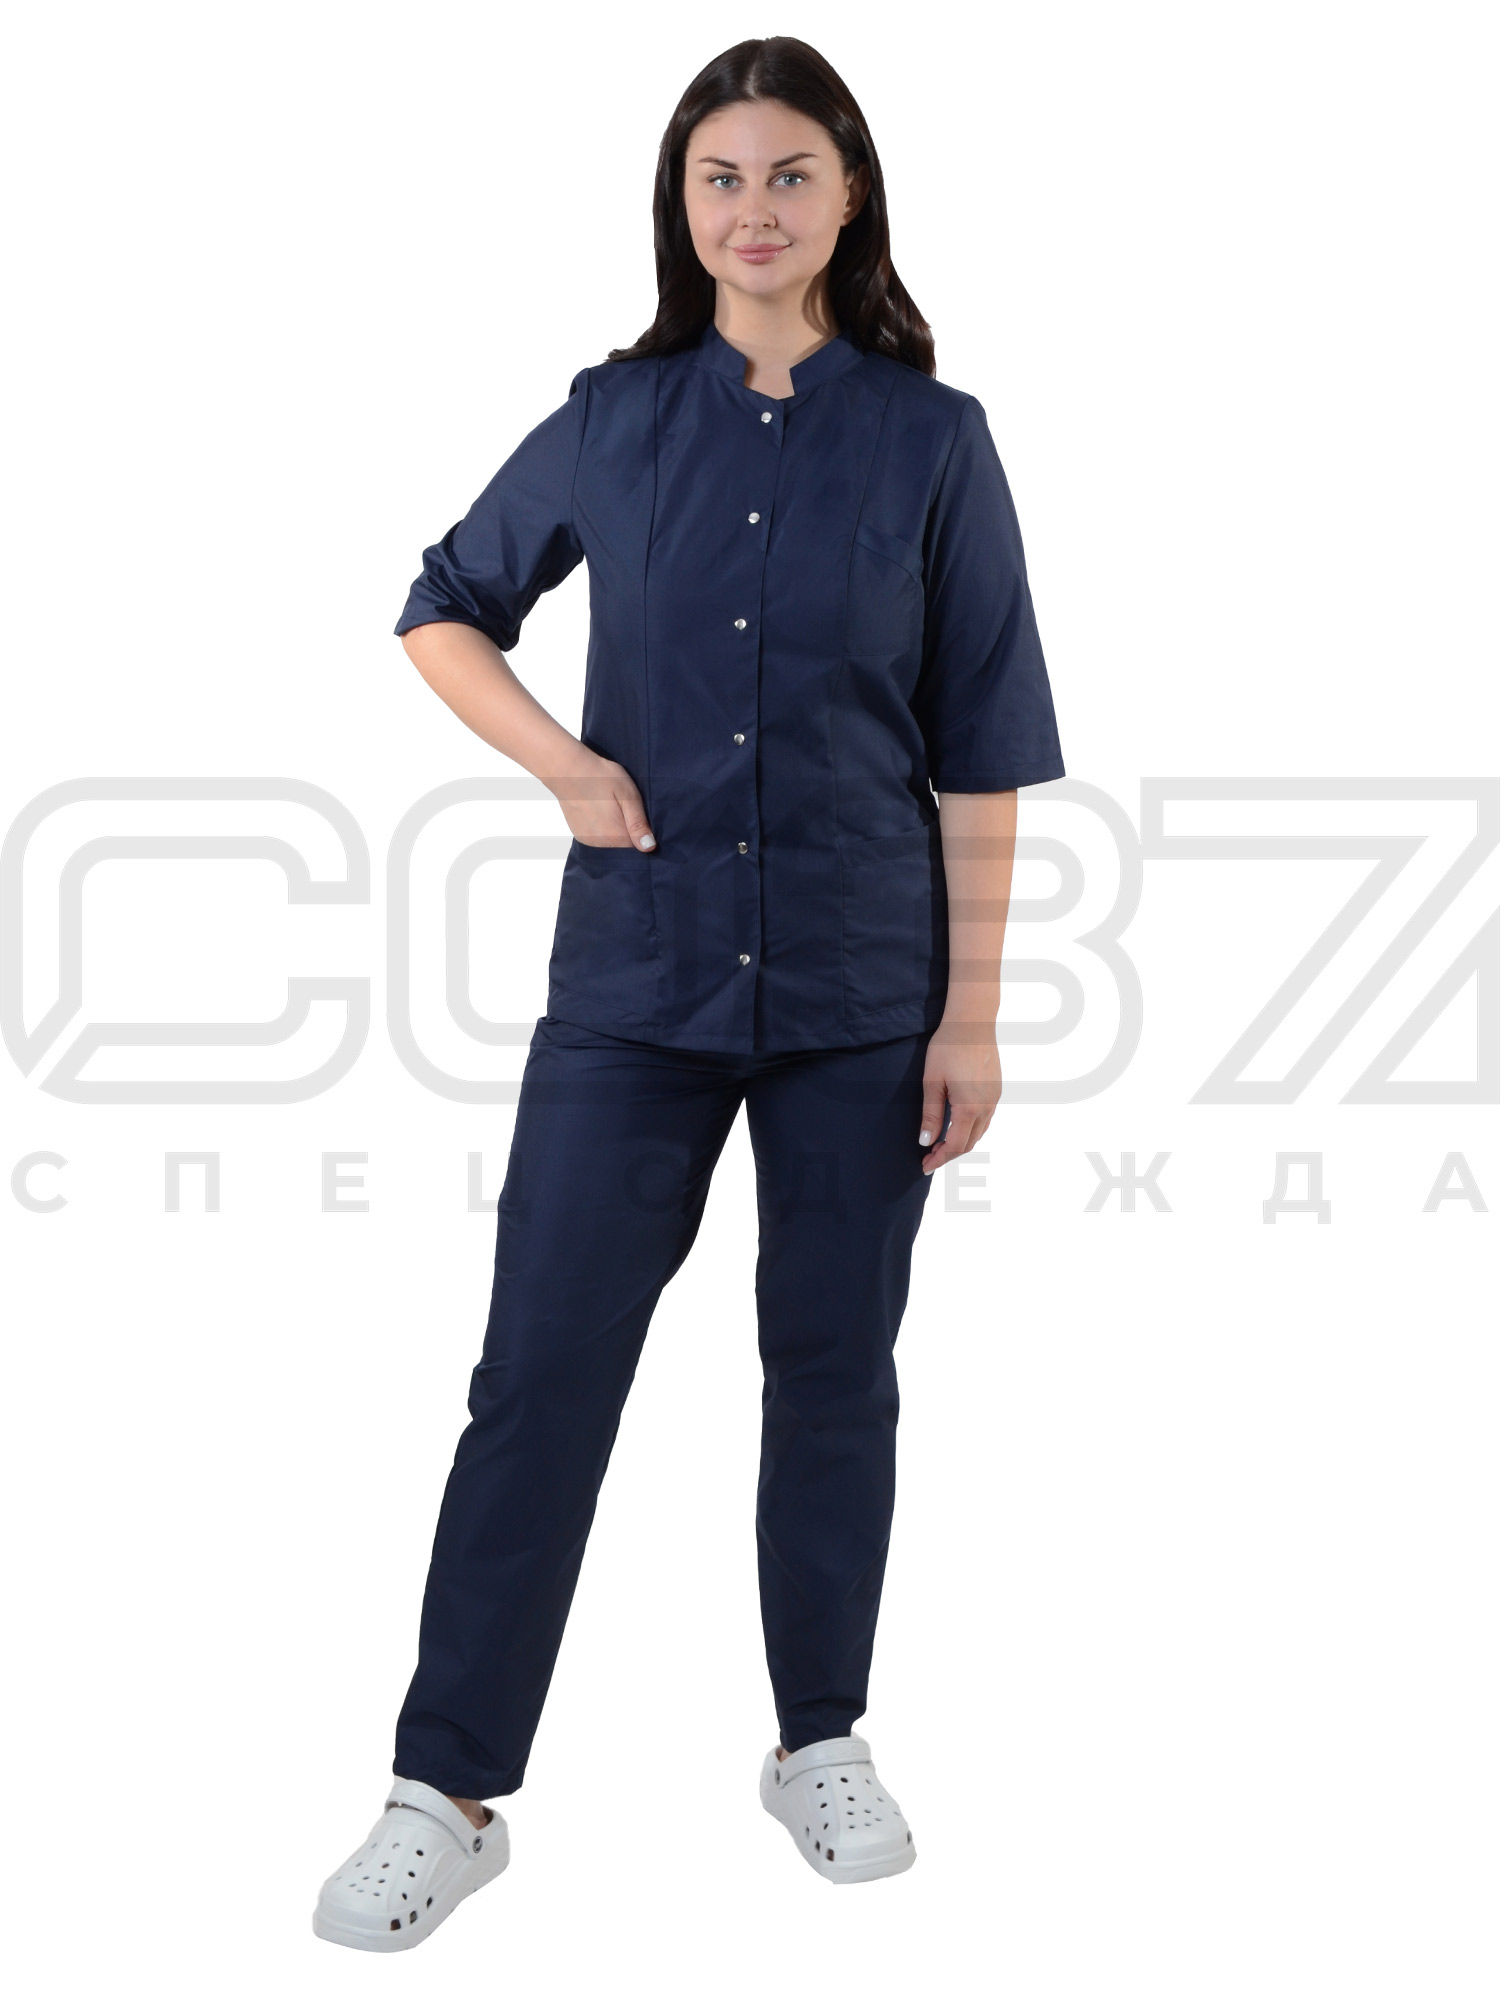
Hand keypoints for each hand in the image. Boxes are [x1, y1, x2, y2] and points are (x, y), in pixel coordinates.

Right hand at [550, 745, 656, 849]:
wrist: (567, 769)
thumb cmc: (600, 776)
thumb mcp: (627, 795)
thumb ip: (638, 823)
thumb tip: (649, 848)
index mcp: (615, 836)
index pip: (639, 846)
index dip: (643, 831)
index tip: (638, 813)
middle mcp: (600, 844)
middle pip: (624, 845)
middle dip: (628, 830)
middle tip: (623, 807)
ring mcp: (588, 840)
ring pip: (612, 841)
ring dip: (615, 829)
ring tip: (610, 807)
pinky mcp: (580, 835)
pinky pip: (599, 838)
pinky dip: (603, 828)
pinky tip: (600, 811)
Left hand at [918, 1017, 999, 1175]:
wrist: (972, 1022)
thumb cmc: (948, 1048)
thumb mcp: (932, 1082)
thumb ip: (931, 1114)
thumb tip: (926, 1141)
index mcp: (969, 1108)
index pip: (955, 1145)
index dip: (939, 1159)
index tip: (925, 1166)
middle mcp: (986, 1107)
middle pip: (969, 1143)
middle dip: (949, 1154)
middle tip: (929, 1158)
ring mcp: (994, 1099)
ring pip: (979, 1132)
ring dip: (961, 1142)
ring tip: (940, 1144)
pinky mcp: (996, 1090)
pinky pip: (985, 1119)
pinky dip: (971, 1129)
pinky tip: (957, 1125)